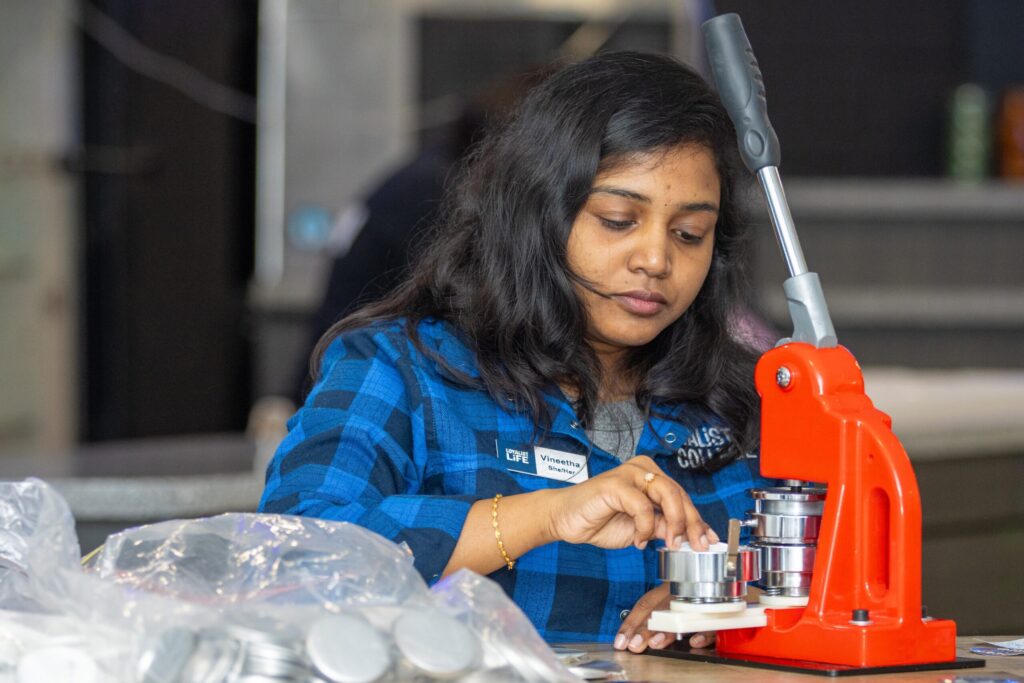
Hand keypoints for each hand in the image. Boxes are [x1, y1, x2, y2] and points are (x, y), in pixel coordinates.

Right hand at [545, 455, 718, 550]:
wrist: (565, 520)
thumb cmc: (599, 521)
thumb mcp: (640, 530)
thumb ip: (662, 529)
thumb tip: (689, 539)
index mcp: (650, 476)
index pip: (682, 497)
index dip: (698, 520)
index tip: (709, 540)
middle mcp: (642, 470)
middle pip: (679, 494)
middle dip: (692, 523)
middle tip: (697, 546)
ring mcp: (629, 474)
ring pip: (667, 494)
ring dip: (675, 523)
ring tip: (672, 544)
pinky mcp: (616, 484)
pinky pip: (643, 506)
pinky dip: (645, 527)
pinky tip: (639, 540)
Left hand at [613, 583, 715, 652]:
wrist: (721, 581)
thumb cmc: (692, 596)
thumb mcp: (672, 602)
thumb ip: (655, 618)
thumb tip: (633, 636)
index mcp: (668, 589)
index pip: (645, 604)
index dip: (631, 623)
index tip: (620, 641)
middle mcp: (682, 593)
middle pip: (661, 610)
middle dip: (645, 629)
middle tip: (634, 644)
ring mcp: (700, 602)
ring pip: (683, 615)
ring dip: (668, 630)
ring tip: (655, 643)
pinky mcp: (719, 613)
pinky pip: (712, 623)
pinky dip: (703, 633)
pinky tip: (694, 641)